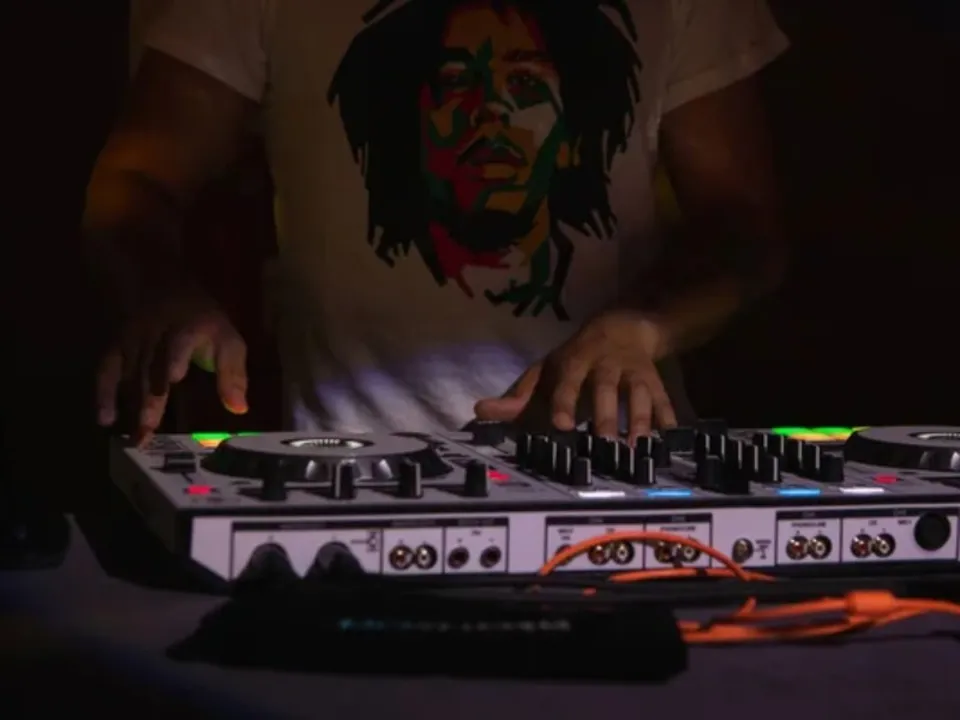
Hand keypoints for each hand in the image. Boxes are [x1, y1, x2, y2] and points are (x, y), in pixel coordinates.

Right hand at [96, 295, 247, 443]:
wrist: (164, 285)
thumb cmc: (201, 321)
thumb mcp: (226, 339)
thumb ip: (232, 374)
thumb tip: (239, 410)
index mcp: (187, 329)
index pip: (179, 341)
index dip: (174, 356)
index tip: (173, 378)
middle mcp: (155, 335)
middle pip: (151, 367)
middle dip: (149, 399)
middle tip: (149, 430)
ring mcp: (132, 341)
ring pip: (130, 374)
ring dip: (131, 406)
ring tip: (136, 438)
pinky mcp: (116, 347)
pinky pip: (106, 371)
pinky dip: (103, 394)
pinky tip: (106, 420)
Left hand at [474, 311, 676, 440]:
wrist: (624, 325)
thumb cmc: (577, 357)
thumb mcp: (544, 370)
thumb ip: (516, 396)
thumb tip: (479, 411)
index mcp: (575, 360)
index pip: (567, 380)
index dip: (564, 400)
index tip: (563, 424)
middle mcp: (605, 363)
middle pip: (605, 387)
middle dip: (605, 414)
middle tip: (603, 443)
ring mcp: (633, 371)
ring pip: (638, 393)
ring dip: (639, 420)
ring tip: (636, 448)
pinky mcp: (655, 380)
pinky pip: (664, 399)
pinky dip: (668, 418)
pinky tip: (670, 437)